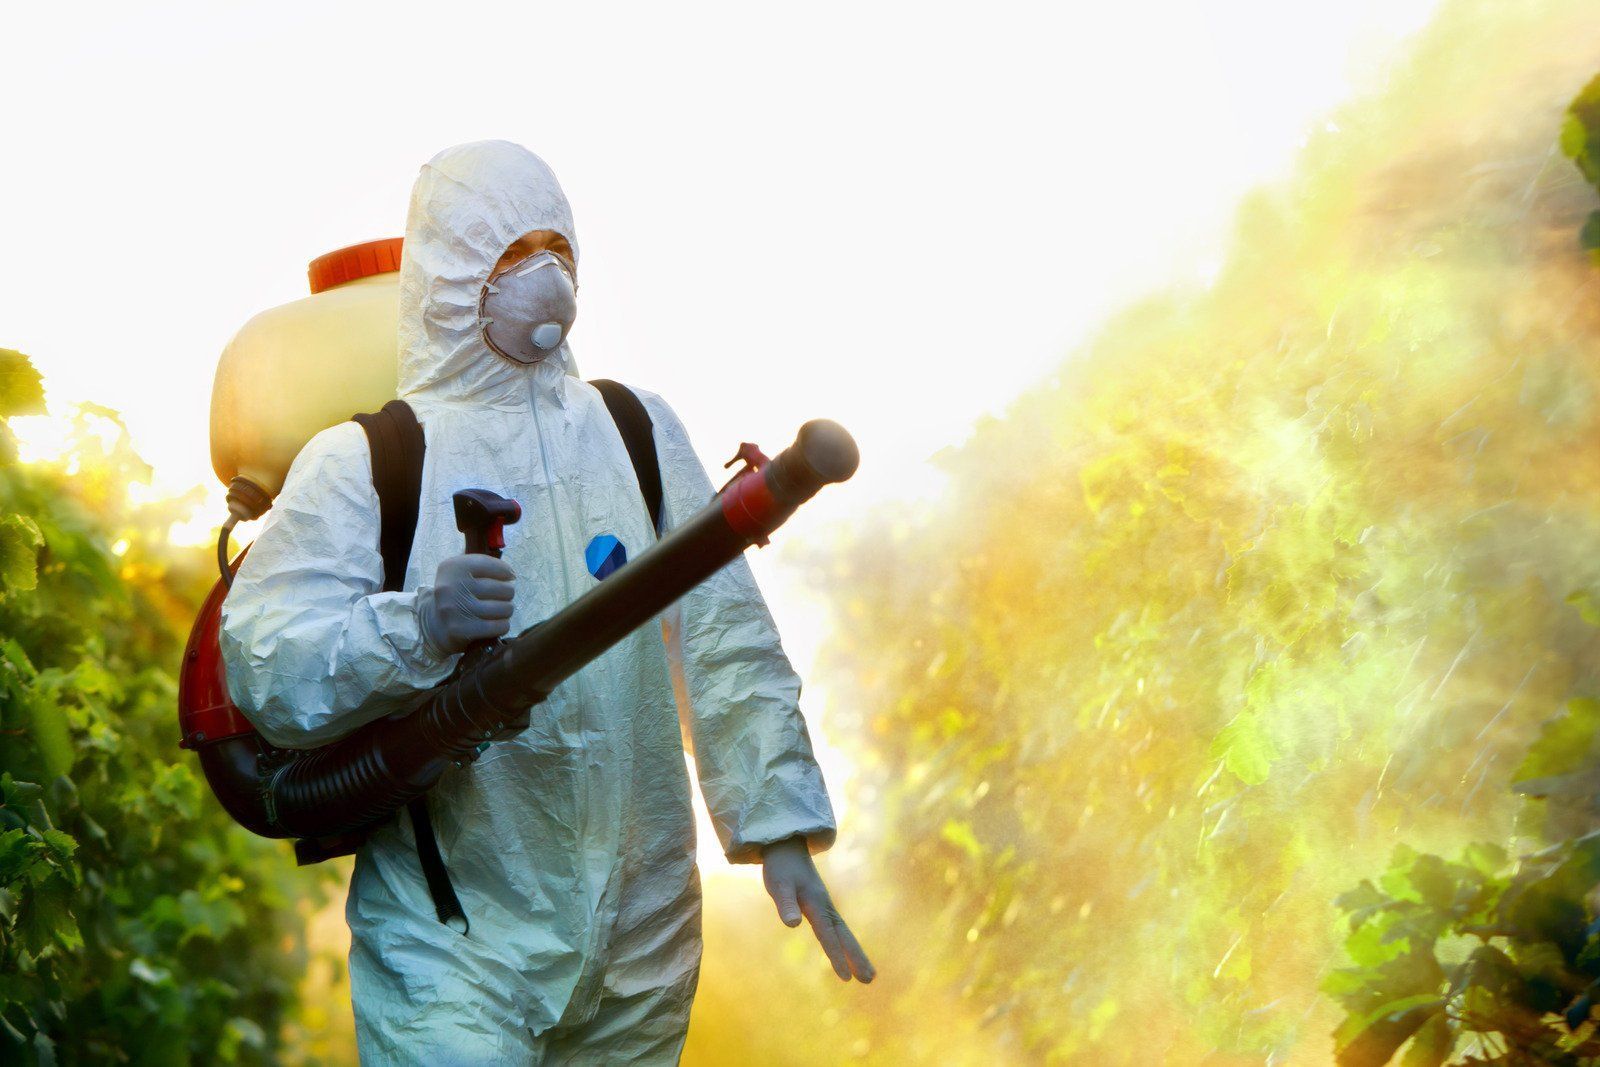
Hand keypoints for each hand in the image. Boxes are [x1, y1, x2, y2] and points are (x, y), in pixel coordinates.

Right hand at [417, 554, 515, 655]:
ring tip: (502, 610)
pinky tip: (498, 623)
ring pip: (502, 608)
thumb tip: (511, 574)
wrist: (435, 624)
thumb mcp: (462, 574)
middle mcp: (451, 587)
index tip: (509, 576)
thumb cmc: (457, 595)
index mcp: (452, 568)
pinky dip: (503, 625)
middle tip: (504, 596)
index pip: (487, 564)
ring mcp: (454, 609)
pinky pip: (497, 626)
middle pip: (499, 588)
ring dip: (507, 610)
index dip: (504, 570)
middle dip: (508, 593)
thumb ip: (484, 567)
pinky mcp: (460, 630)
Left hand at [761, 837, 874, 982]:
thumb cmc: (781, 868)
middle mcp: (826, 907)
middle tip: (870, 980)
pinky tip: (848, 956)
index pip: (827, 935)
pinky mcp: (822, 907)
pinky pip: (837, 930)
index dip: (836, 955)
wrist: (787, 848)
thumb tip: (793, 925)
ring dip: (855, 954)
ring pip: (844, 934)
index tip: (846, 978)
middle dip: (856, 958)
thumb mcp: (779, 885)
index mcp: (816, 904)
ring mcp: (826, 907)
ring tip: (869, 976)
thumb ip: (786, 904)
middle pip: (844, 936)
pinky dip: (846, 944)